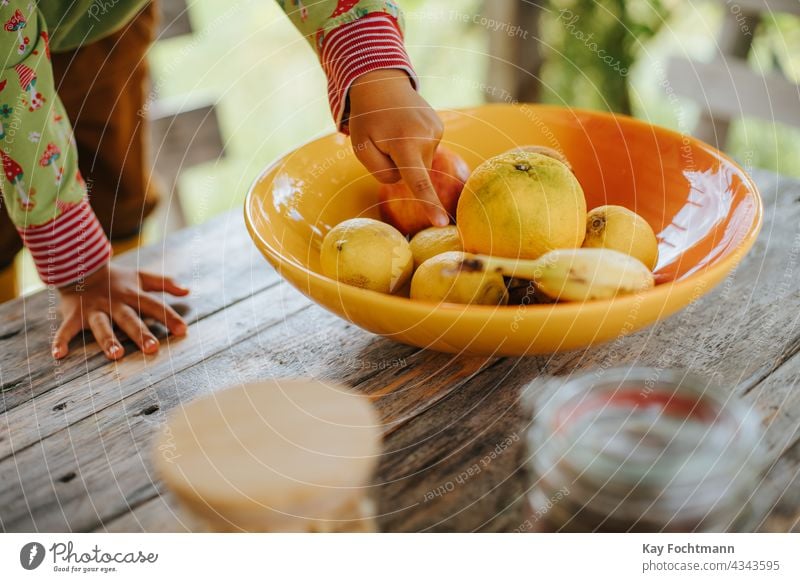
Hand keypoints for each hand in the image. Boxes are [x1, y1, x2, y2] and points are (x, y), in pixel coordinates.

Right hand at [52, 264, 188, 359]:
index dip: (169, 317)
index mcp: (132, 294)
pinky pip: (66, 329)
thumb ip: (165, 283)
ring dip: (108, 340)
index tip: (183, 330)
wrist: (79, 266)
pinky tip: (58, 354)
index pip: (154, 305)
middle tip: (152, 349)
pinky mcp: (74, 314)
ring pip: (101, 325)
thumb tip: (188, 290)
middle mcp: (114, 302)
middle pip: (129, 318)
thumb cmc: (116, 278)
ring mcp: (93, 309)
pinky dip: (60, 340)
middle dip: (140, 333)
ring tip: (116, 355)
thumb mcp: (141, 277)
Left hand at [348, 68, 447, 226]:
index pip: (418, 182)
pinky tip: (406, 128)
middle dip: (399, 166)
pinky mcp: (439, 127)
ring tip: (396, 130)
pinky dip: (414, 146)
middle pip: (413, 173)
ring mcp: (436, 131)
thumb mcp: (362, 148)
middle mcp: (425, 138)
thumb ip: (382, 172)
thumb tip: (405, 179)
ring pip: (420, 163)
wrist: (381, 82)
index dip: (429, 205)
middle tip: (385, 140)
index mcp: (404, 144)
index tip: (442, 223)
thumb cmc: (367, 118)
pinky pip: (425, 151)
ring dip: (407, 155)